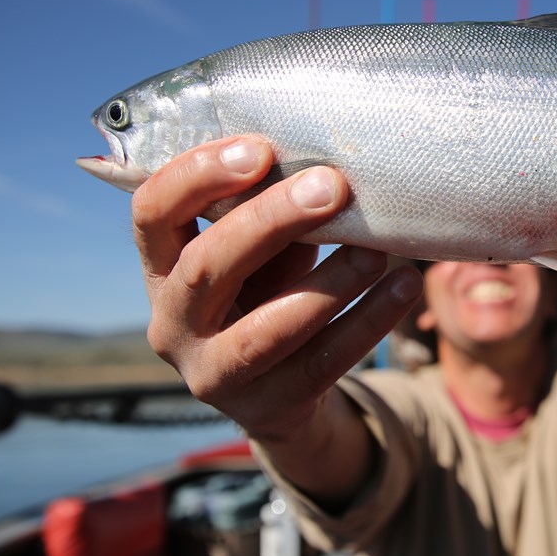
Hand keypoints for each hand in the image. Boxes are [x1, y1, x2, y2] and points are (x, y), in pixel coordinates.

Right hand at [131, 136, 422, 445]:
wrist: (280, 390)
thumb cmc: (268, 292)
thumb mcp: (260, 252)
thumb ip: (270, 214)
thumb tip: (323, 169)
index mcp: (161, 268)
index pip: (152, 213)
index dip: (196, 177)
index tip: (260, 149)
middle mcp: (172, 324)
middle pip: (206, 267)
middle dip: (270, 221)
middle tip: (332, 186)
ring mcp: (212, 374)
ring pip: (265, 330)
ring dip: (330, 284)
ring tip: (378, 250)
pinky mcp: (266, 406)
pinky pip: (321, 364)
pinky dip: (368, 322)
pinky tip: (404, 287)